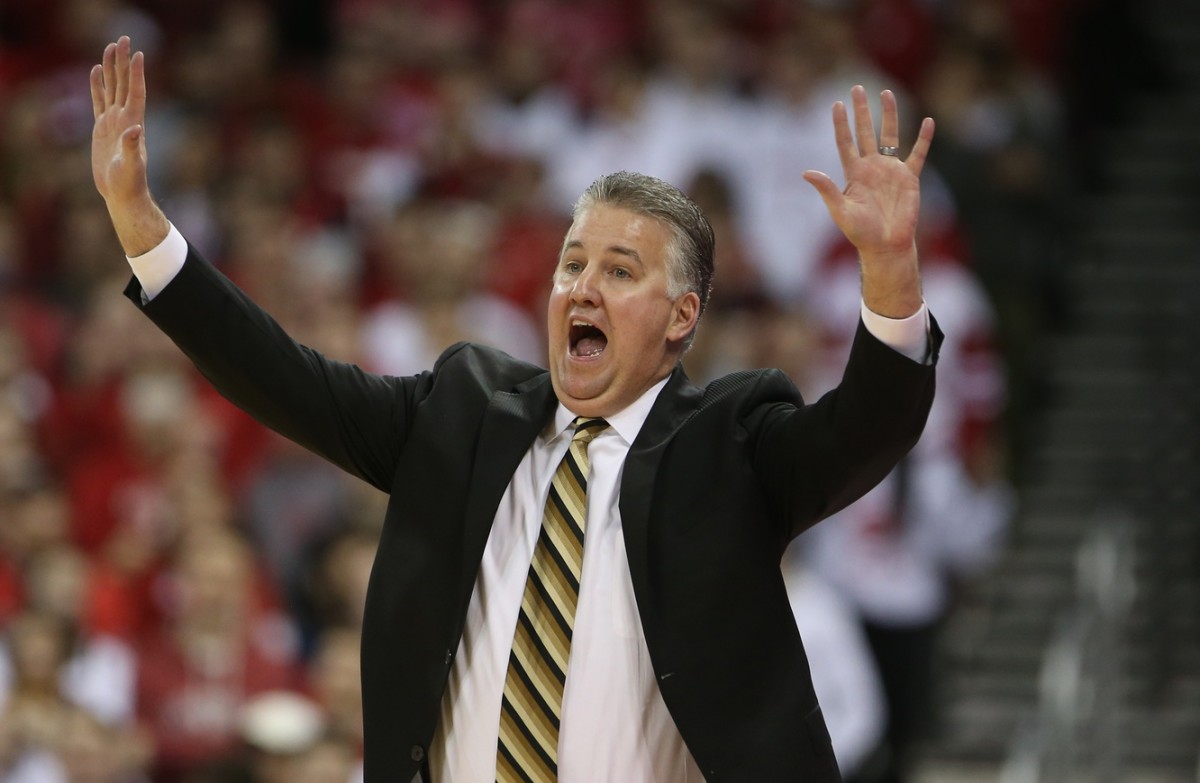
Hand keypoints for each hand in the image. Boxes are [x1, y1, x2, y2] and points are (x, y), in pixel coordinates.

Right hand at [90, 36, 167, 255]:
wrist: (122, 193)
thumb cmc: (129, 183)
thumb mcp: (130, 166)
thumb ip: (132, 148)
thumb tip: (134, 130)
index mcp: (133, 124)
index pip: (136, 92)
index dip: (136, 74)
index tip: (138, 53)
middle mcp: (125, 119)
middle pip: (124, 84)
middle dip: (122, 61)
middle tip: (123, 37)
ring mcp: (114, 122)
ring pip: (112, 88)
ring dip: (111, 68)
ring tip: (110, 46)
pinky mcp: (103, 128)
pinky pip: (99, 101)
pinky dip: (98, 85)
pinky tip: (96, 71)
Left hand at [803, 86, 933, 317]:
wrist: (886, 245)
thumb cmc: (861, 232)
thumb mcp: (840, 210)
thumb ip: (826, 189)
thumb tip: (806, 173)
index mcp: (853, 173)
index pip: (845, 142)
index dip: (841, 124)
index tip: (837, 104)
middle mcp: (871, 167)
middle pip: (865, 132)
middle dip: (862, 111)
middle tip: (857, 88)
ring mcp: (891, 170)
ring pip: (890, 135)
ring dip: (889, 115)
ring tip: (885, 93)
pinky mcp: (909, 177)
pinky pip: (918, 153)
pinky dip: (924, 139)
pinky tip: (928, 121)